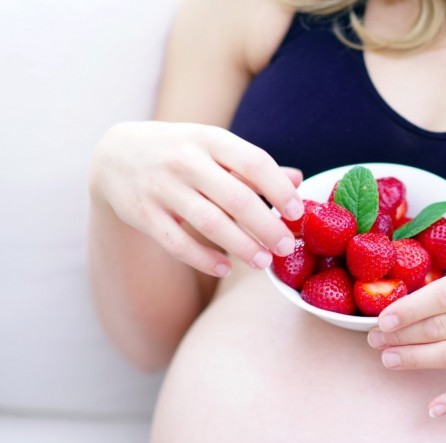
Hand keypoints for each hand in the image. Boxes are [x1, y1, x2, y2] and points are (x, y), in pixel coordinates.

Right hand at [89, 121, 303, 276]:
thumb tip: (299, 180)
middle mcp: (185, 160)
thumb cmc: (180, 152)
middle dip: (267, 227)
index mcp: (210, 139)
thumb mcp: (214, 147)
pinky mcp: (142, 214)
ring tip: (264, 263)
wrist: (116, 154)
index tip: (297, 214)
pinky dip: (204, 259)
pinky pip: (178, 243)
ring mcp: (162, 187)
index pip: (254, 163)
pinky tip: (226, 269)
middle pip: (236, 198)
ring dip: (242, 246)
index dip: (279, 190)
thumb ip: (253, 166)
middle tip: (286, 248)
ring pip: (210, 223)